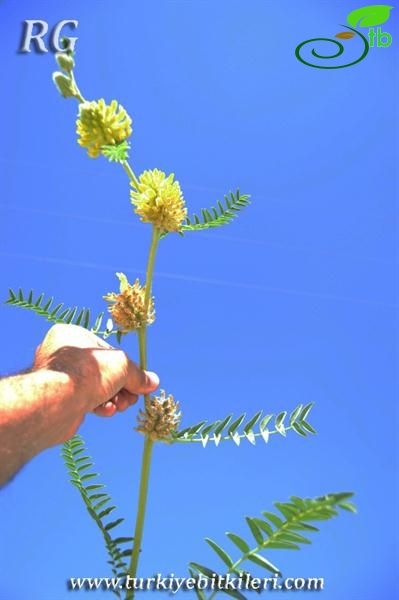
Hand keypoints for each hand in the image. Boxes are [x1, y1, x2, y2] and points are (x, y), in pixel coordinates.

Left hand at [33, 323, 158, 439]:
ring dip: (113, 398)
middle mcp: (62, 354)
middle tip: (133, 398)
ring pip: (95, 387)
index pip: (106, 350)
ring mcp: (59, 378)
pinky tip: (107, 411)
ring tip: (123, 406)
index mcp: (72, 335)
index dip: (125, 367)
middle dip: (121, 386)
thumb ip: (137, 374)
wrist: (57, 404)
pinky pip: (84, 400)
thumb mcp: (122, 367)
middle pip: (102, 370)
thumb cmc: (88, 374)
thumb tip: (152, 382)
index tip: (139, 381)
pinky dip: (99, 406)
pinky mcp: (59, 400)